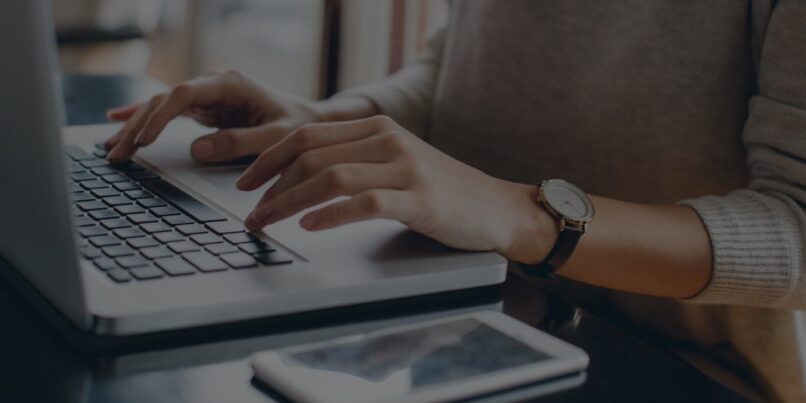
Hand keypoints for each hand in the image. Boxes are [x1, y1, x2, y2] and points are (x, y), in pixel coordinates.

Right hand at [104, 70, 322, 162]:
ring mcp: (207, 94)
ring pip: (161, 106)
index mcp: (231, 84)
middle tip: (117, 153)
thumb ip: (239, 143)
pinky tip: (117, 121)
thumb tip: (196, 150)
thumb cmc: (297, 127)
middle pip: (165, 100)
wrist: (310, 121)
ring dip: (135, 127)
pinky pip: (168, 111)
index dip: (160, 115)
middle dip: (138, 126)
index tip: (143, 138)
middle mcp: (214, 84)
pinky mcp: (205, 107)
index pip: (185, 94)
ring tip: (111, 149)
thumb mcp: (275, 138)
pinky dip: (144, 118)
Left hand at [237, 115, 556, 260]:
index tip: (245, 182)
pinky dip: (330, 214)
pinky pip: (364, 203)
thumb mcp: (396, 163)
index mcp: (377, 128)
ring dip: (289, 202)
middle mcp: (388, 140)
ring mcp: (405, 168)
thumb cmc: (441, 192)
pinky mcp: (420, 199)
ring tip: (267, 222)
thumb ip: (356, 160)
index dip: (269, 158)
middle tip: (250, 212)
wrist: (496, 208)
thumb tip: (299, 178)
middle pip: (311, 154)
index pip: (308, 134)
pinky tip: (309, 226)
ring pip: (331, 176)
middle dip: (270, 184)